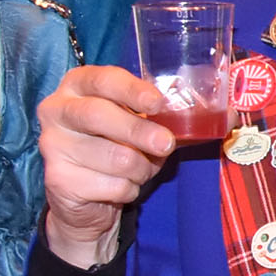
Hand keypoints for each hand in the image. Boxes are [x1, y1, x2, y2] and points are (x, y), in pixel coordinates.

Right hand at [38, 66, 178, 266]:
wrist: (88, 196)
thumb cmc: (121, 148)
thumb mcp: (146, 126)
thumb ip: (174, 117)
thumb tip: (224, 114)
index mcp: (78, 86)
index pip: (102, 79)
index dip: (131, 90)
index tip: (157, 103)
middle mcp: (57, 109)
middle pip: (98, 115)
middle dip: (139, 132)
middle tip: (165, 144)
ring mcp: (52, 144)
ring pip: (111, 156)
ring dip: (140, 169)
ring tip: (140, 169)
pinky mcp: (56, 177)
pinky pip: (109, 184)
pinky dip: (128, 189)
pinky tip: (120, 186)